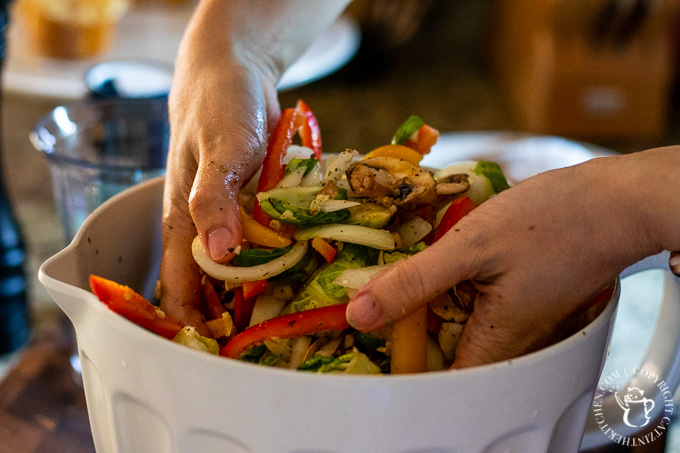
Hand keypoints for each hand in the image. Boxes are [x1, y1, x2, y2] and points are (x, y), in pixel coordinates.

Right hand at [159, 24, 279, 333]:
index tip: (226, 362)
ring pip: (249, 276)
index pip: (179, 297)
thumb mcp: (218, 150)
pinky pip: (275, 248)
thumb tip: (220, 253)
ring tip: (300, 323)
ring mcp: (238, 225)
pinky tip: (314, 279)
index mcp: (184, 228)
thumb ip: (213, 199)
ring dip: (268, 296)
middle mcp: (208, 234)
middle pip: (217, 296)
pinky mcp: (263, 213)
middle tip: (276, 349)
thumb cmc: (217, 109)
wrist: (237, 76)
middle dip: (240, 323)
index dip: (196, 332)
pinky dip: (289, 264)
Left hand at [346, 149, 679, 367]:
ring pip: (453, 322)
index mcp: (493, 344)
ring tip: (395, 273)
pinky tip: (435, 258)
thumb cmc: (553, 221)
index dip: (394, 360)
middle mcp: (505, 342)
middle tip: (370, 293)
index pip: (431, 377)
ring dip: (423, 300)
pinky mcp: (516, 297)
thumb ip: (414, 282)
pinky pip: (471, 300)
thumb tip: (361, 312)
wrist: (614, 200)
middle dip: (403, 323)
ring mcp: (513, 320)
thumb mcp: (469, 247)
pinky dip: (448, 283)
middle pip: (439, 349)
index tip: (364, 334)